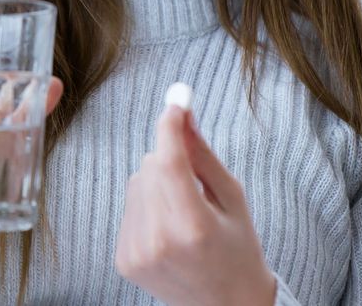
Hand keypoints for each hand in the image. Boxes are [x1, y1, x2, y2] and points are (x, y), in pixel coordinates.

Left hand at [114, 105, 276, 305]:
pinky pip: (129, 206)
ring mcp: (138, 253)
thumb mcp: (232, 197)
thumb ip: (203, 155)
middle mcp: (160, 241)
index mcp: (193, 227)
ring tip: (183, 210)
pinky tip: (168, 227)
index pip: (169, 162)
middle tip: (194, 181)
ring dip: (157, 183)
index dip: (170, 127)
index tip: (176, 103)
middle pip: (151, 166)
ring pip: (136, 182)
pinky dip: (147, 205)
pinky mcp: (124, 259)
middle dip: (171, 159)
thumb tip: (183, 114)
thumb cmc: (238, 249)